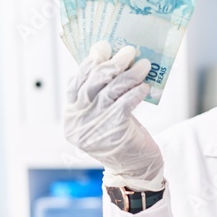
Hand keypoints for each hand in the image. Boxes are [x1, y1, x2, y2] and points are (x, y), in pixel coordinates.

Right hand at [63, 41, 164, 191]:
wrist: (135, 170)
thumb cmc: (123, 138)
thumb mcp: (106, 115)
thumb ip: (103, 94)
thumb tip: (113, 59)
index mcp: (71, 116)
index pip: (76, 83)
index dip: (88, 63)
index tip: (102, 46)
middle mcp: (78, 123)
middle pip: (92, 84)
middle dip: (111, 64)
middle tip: (127, 50)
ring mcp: (93, 129)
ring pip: (110, 92)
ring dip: (128, 75)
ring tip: (143, 64)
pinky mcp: (113, 134)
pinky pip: (124, 106)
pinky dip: (134, 92)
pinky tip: (144, 86)